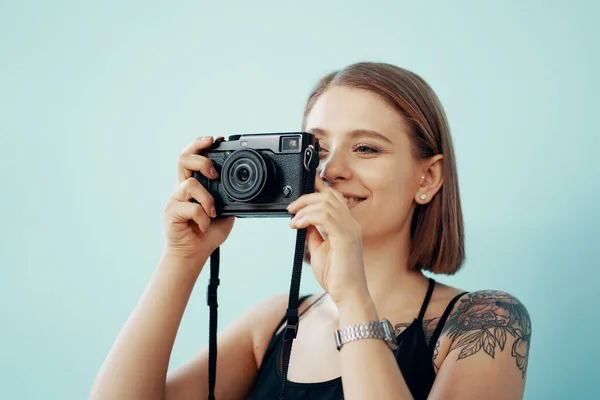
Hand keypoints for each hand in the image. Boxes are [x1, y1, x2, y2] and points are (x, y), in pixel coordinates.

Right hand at [163, 136, 233, 262]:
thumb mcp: (225, 213)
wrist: (193, 254)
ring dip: (206, 198)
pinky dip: (203, 218)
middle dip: (200, 157)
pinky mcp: (171, 213)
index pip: (192, 157)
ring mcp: (175, 200)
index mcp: (194, 186)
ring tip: (212, 212)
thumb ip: (229, 198)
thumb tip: (245, 188)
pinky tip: (204, 226)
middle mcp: (182, 189)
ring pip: (190, 183)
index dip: (200, 144)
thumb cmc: (207, 233)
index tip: (215, 140)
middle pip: (183, 159)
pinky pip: (191, 208)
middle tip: (214, 172)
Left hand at [286, 176, 367, 303]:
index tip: (302, 187)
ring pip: (326, 203)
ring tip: (293, 220)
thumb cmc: (336, 276)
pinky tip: (298, 225)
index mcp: (346, 225)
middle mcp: (351, 224)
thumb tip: (302, 221)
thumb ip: (313, 233)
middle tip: (291, 209)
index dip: (318, 187)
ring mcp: (350, 230)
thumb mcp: (318, 249)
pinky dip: (308, 217)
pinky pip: (325, 217)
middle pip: (329, 195)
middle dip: (306, 197)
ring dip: (304, 208)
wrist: (348, 294)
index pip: (334, 197)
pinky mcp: (345, 238)